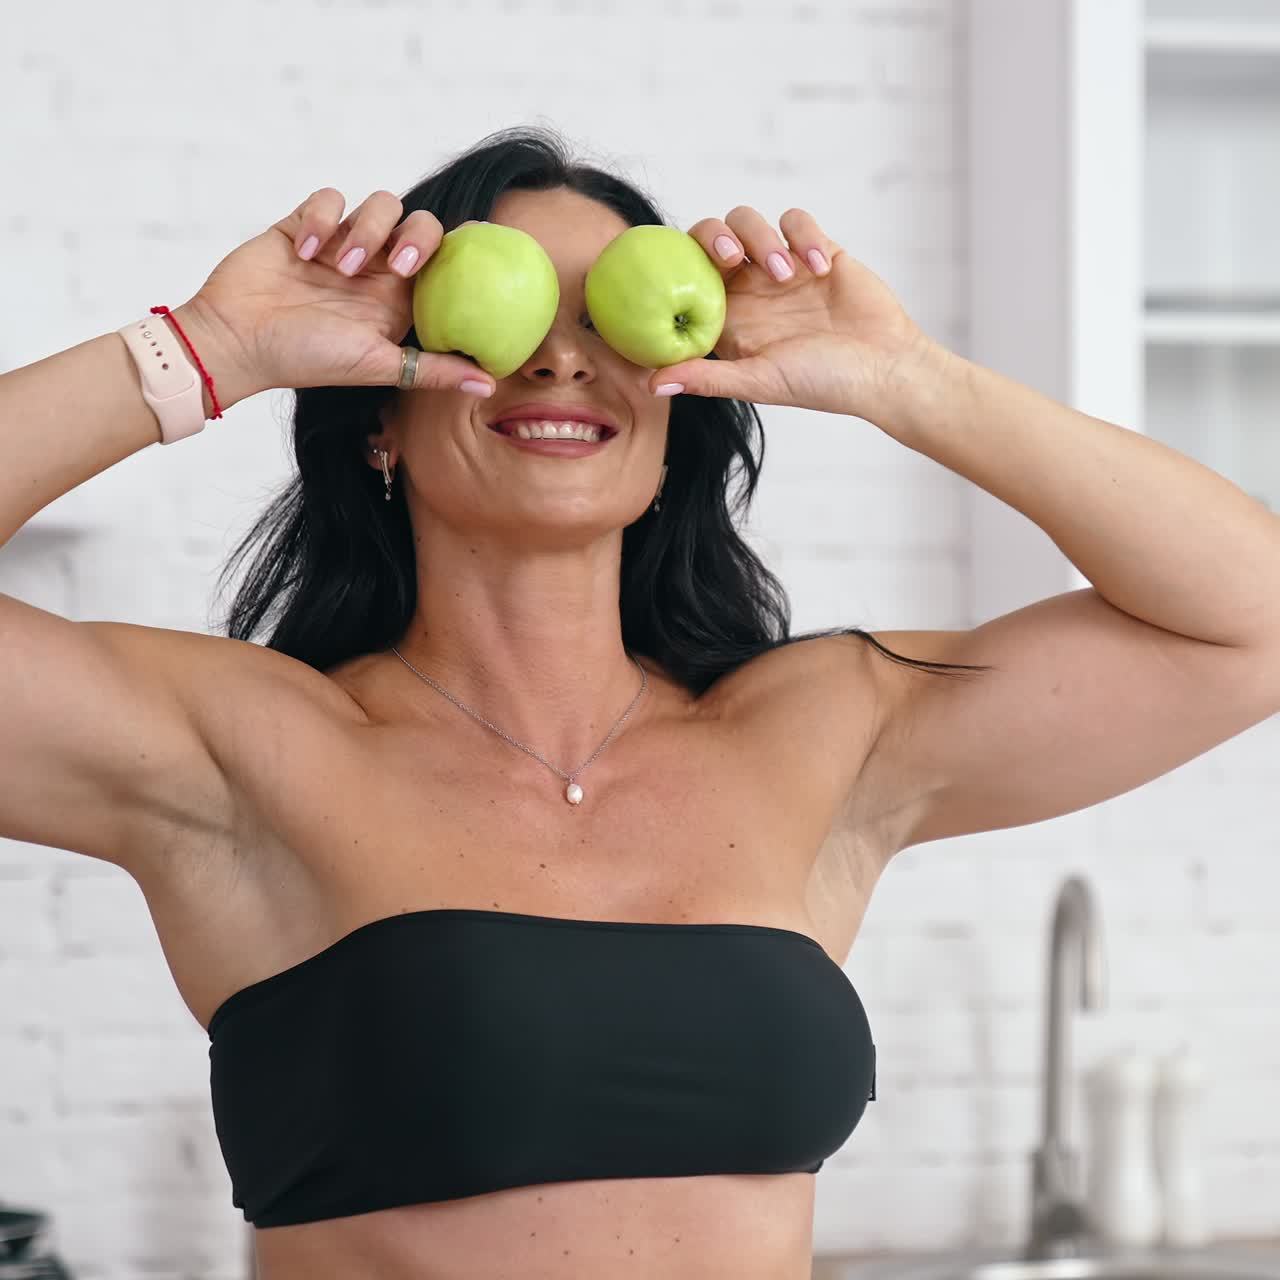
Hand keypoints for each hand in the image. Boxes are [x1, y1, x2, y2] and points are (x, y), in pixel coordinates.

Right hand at [182, 189, 497, 400]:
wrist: (236, 340)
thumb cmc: (306, 359)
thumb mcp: (378, 365)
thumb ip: (433, 370)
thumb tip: (490, 382)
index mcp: (399, 301)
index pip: (445, 263)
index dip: (462, 250)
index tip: (476, 247)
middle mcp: (376, 270)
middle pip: (420, 224)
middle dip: (416, 236)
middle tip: (395, 266)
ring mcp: (342, 245)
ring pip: (380, 204)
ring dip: (366, 229)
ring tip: (338, 267)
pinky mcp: (306, 225)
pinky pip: (330, 198)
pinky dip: (324, 219)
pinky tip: (304, 252)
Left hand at [648, 205, 937, 419]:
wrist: (884, 368)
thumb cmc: (822, 383)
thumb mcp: (758, 382)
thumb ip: (707, 378)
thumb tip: (651, 384)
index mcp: (727, 318)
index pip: (685, 276)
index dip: (676, 264)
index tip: (680, 271)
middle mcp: (749, 289)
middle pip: (712, 236)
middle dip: (715, 236)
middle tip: (732, 257)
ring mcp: (782, 267)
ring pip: (750, 220)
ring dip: (763, 239)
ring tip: (790, 275)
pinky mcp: (817, 249)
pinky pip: (796, 219)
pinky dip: (803, 235)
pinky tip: (821, 268)